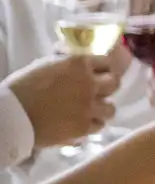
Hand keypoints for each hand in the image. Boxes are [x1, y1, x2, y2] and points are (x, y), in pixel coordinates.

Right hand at [5, 55, 119, 147]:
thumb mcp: (46, 64)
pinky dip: (93, 124)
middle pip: (115, 84)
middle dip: (107, 87)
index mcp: (80, 63)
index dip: (104, 67)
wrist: (12, 115)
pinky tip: (84, 123)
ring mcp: (88, 106)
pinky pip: (99, 125)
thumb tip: (74, 57)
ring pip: (110, 108)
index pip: (107, 61)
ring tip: (92, 110)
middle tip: (98, 91)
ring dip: (102, 108)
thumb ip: (66, 61)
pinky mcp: (83, 126)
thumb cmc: (23, 86)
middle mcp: (89, 83)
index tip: (100, 72)